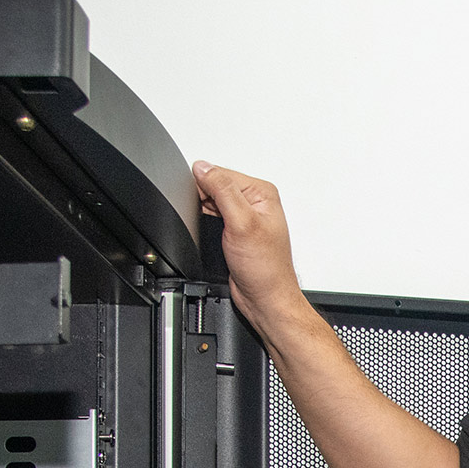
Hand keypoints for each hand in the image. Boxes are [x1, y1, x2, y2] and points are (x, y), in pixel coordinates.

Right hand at [191, 161, 311, 339]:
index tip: (210, 208)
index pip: (220, 172)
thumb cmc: (265, 269)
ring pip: (210, 202)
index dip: (205, 187)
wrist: (265, 299)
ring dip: (205, 215)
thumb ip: (222, 190)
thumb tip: (203, 168)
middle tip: (219, 225)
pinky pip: (211, 218)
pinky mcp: (234, 231)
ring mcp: (244, 216)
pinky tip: (216, 238)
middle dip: (206, 203)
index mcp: (261, 192)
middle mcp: (254, 202)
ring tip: (220, 234)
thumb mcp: (242, 223)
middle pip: (214, 185)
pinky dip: (205, 225)